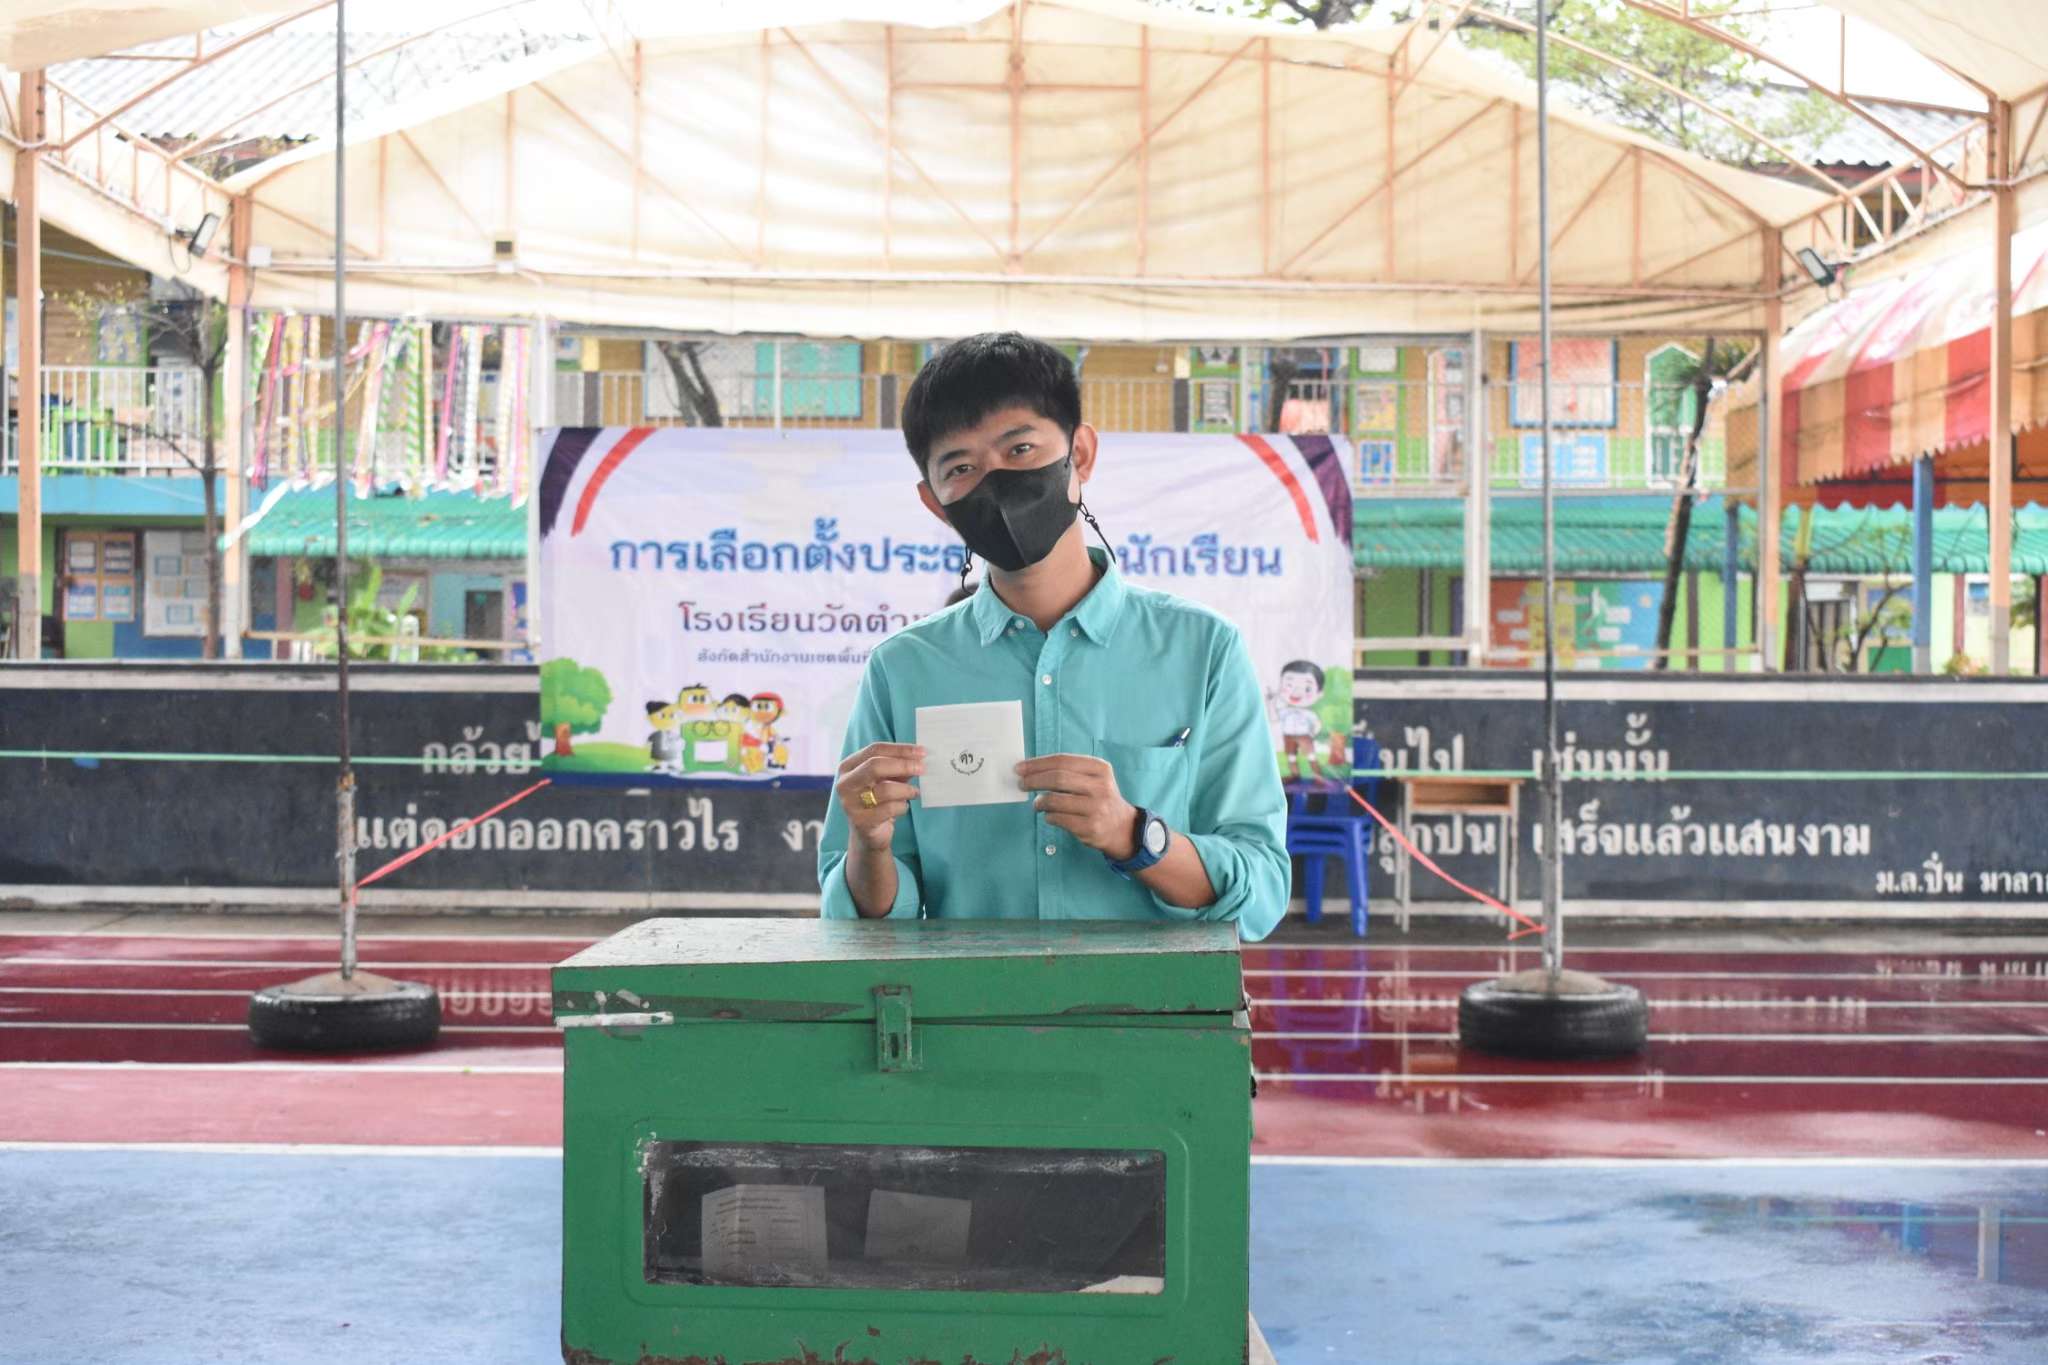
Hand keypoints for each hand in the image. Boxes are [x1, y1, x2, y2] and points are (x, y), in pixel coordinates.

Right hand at [835, 743, 923, 851]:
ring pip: (885, 789)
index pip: (874, 750)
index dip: (900, 749)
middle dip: (903, 765)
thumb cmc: (877, 801)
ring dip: (906, 789)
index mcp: (847, 767)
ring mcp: (850, 803)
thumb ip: (896, 768)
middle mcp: (845, 783)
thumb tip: (918, 757)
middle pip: (875, 765)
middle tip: (922, 768)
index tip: (921, 752)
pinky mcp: (861, 821)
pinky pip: (890, 809)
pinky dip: (902, 806)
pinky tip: (903, 807)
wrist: (866, 835)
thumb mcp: (884, 780)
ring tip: (914, 792)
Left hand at [1016, 754, 1138, 860]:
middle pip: (1058, 778)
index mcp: (1099, 768)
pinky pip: (1058, 819)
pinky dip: (1048, 816)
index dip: (1037, 764)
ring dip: (1039, 802)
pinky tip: (1049, 816)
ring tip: (1037, 804)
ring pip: (1055, 800)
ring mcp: (1096, 808)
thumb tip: (1031, 770)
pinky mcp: (1090, 827)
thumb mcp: (1093, 778)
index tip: (1020, 768)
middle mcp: (1100, 787)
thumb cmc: (1099, 798)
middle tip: (1022, 784)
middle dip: (1034, 780)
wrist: (1122, 827)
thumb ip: (1068, 771)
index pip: (1062, 760)